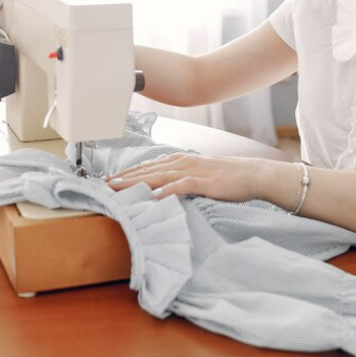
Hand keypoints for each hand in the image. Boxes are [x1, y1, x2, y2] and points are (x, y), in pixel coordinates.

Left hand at [107, 153, 276, 202]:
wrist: (251, 174)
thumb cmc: (224, 176)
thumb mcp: (197, 173)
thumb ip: (179, 177)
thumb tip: (160, 187)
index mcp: (179, 160)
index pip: (147, 166)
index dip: (127, 173)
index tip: (109, 180)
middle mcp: (182, 162)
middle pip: (147, 170)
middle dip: (124, 177)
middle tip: (104, 184)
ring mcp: (193, 171)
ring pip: (159, 176)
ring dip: (137, 181)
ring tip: (119, 187)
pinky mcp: (204, 182)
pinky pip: (182, 186)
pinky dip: (168, 190)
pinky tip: (155, 196)